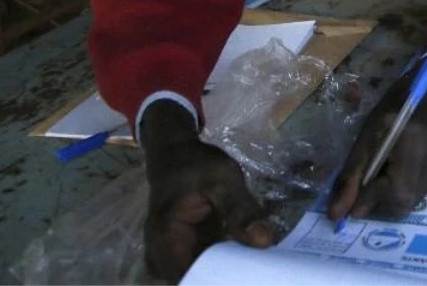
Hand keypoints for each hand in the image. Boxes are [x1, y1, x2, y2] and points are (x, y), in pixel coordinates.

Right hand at [140, 101, 273, 284]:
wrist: (175, 154)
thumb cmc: (195, 164)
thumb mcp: (223, 178)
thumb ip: (241, 210)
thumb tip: (265, 241)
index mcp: (166, 241)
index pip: (190, 280)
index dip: (220, 282)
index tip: (251, 275)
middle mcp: (161, 257)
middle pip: (196, 282)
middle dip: (228, 277)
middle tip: (262, 269)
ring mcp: (169, 258)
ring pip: (201, 278)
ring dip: (228, 273)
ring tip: (257, 264)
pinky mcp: (181, 254)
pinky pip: (203, 269)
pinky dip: (224, 265)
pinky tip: (246, 256)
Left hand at [327, 64, 426, 221]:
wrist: (421, 104)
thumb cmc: (389, 118)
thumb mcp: (363, 142)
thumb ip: (350, 178)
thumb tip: (337, 214)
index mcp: (413, 145)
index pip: (394, 188)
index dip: (369, 200)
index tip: (351, 208)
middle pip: (402, 201)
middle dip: (379, 202)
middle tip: (367, 189)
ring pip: (411, 201)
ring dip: (391, 197)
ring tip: (386, 176)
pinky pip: (422, 195)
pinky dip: (406, 191)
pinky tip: (403, 172)